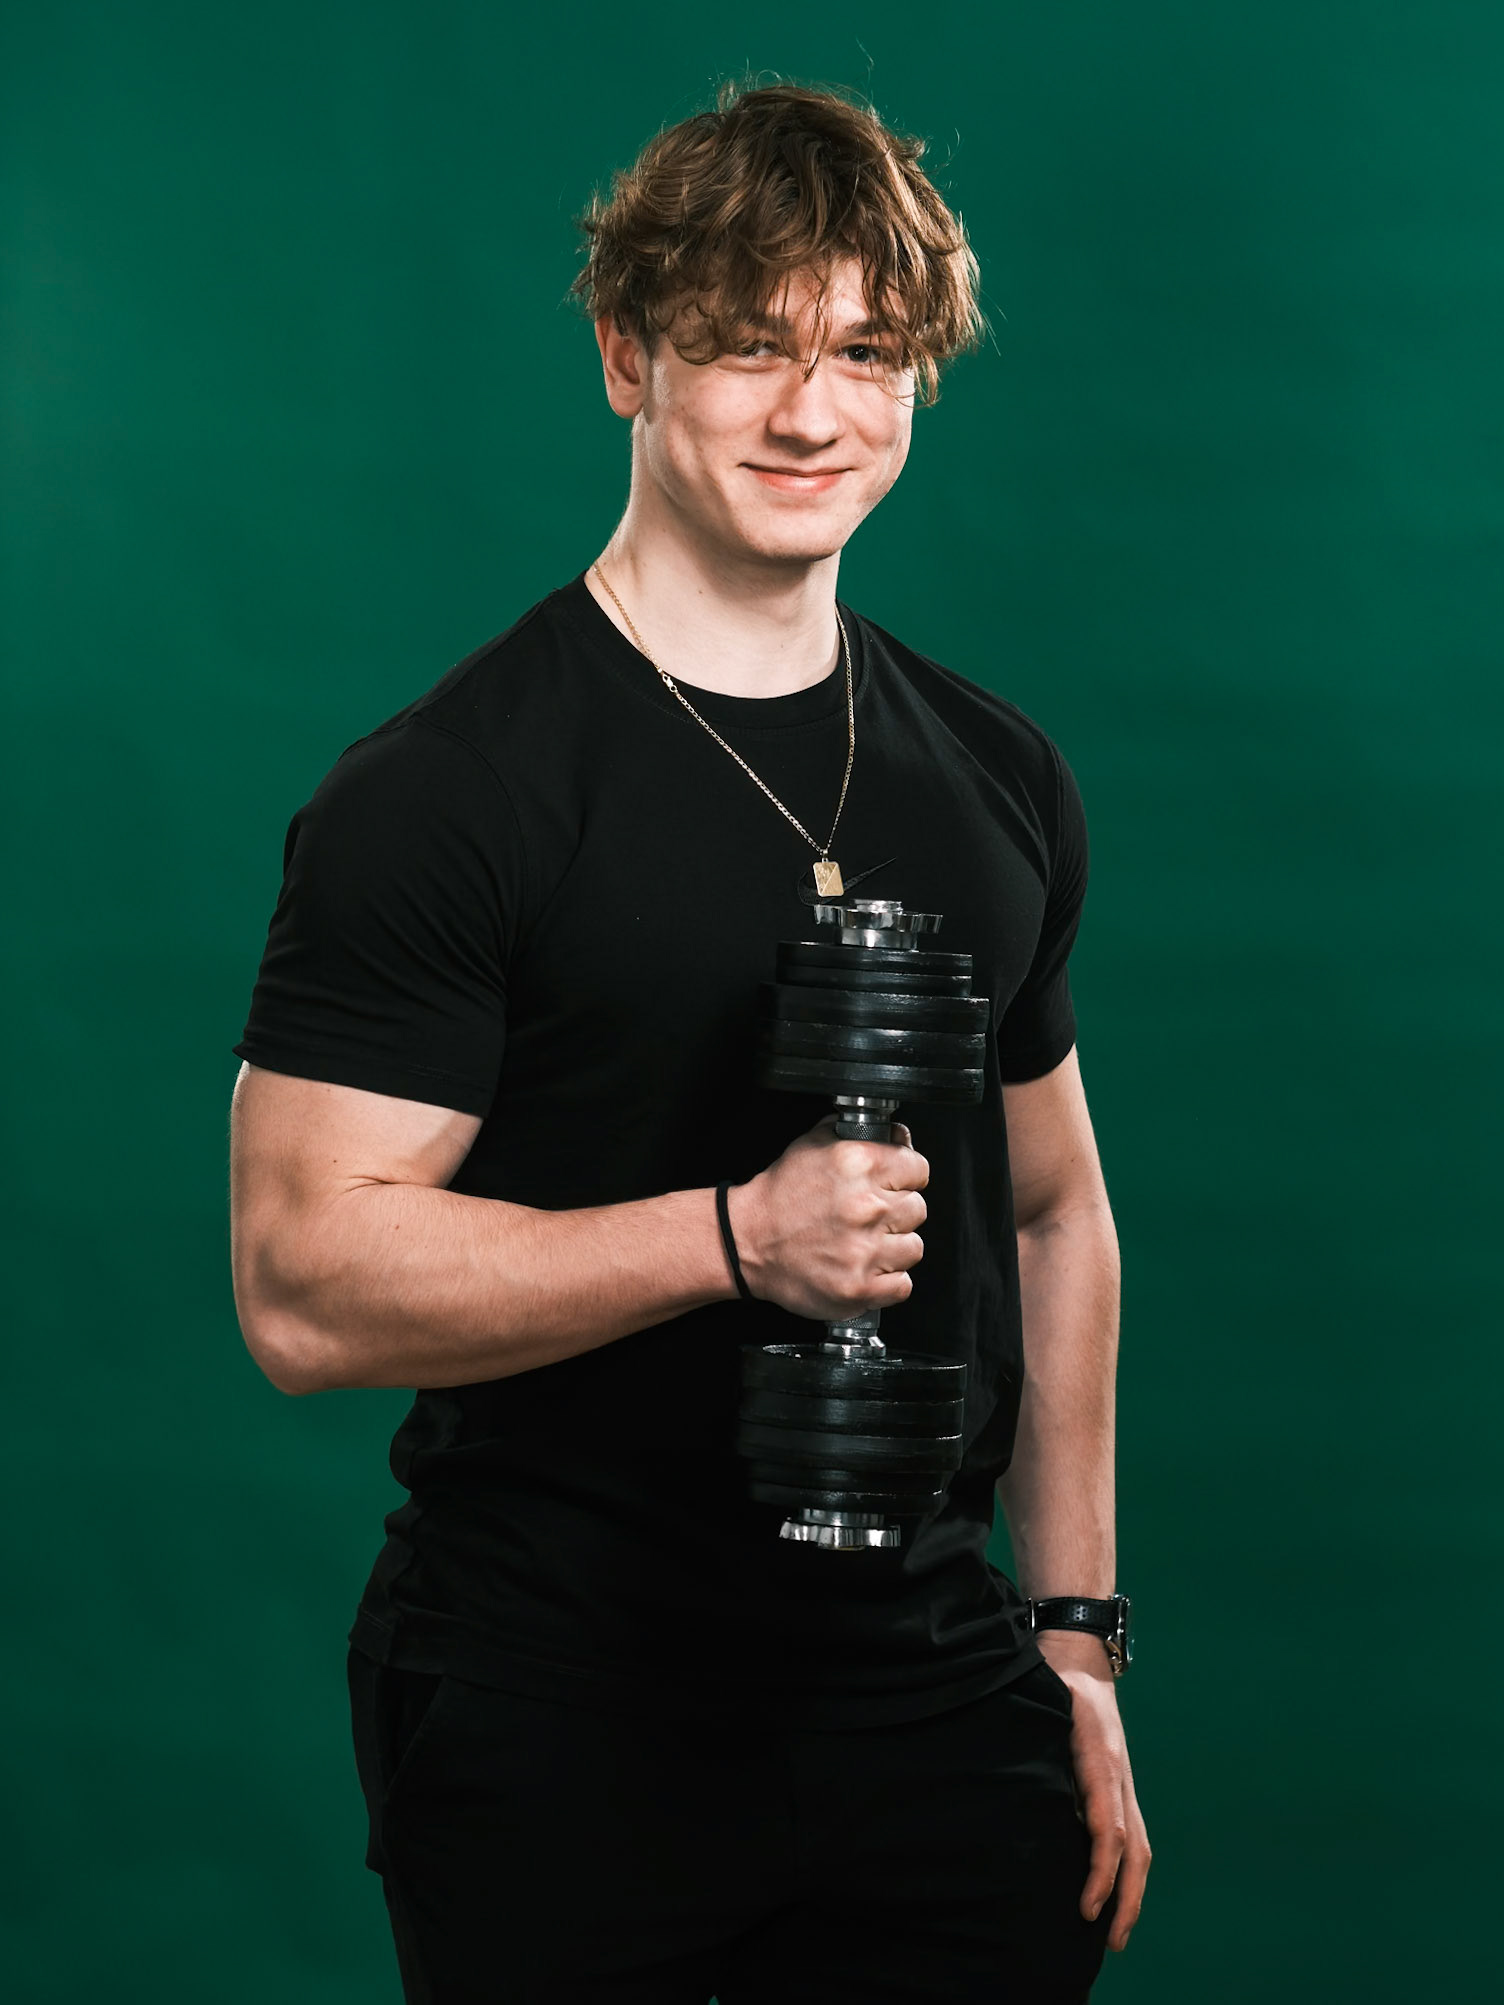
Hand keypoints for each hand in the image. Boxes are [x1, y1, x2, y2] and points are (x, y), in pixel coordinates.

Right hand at [727, 1114, 928, 1319]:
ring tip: (865, 1243)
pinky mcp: (859, 1288)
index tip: (895, 1185)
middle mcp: (864, 1207)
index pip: (918, 1168)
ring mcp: (863, 1251)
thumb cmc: (780, 1197)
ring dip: (893, 1247)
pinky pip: (902, 1285)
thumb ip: (861, 1135)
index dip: (907, 1176)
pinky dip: (888, 1281)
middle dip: (897, 1212)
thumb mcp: (813, 1145)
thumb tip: (899, 1136)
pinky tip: (866, 1268)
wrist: (747, 1241)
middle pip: (918, 1209)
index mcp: (857, 1165)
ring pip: (913, 1247)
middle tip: (870, 1216)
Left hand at [1035, 1629, 1150, 1953]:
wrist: (1080, 1659)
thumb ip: (1038, 1748)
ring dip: (1132, 1893)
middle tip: (1109, 1940)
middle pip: (1134, 1849)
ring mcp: (1123, 1784)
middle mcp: (1119, 1779)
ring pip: (1138, 1847)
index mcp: (1100, 1762)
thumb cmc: (1054, 1683)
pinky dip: (1128, 1873)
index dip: (1100, 1872)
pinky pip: (1130, 1836)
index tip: (1087, 1907)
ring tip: (1116, 1934)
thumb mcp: (1043, 1708)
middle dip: (1126, 1899)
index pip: (1107, 1830)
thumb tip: (1025, 1795)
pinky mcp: (1118, 1788)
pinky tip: (1115, 1897)